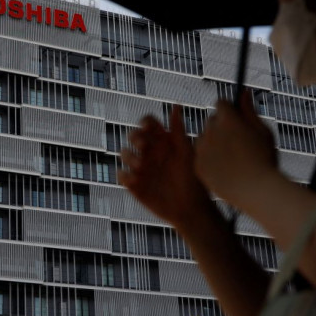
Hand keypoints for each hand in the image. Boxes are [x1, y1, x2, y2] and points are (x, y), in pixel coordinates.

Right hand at [120, 105, 213, 229]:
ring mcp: (141, 168)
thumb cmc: (193, 180)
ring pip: (124, 153)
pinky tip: (134, 180)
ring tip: (141, 166)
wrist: (190, 209)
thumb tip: (176, 105)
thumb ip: (179, 131)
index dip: (145, 122)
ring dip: (129, 156)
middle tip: (144, 146)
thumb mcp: (186, 153)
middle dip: (135, 138)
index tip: (148, 128)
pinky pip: (121, 175)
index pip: (148, 123)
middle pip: (133, 135)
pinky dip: (124, 175)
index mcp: (163, 141)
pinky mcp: (134, 184)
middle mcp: (150, 152)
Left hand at [194, 90, 278, 207]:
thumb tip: (244, 92)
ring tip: (232, 160)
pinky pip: (200, 157)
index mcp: (228, 118)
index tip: (236, 120)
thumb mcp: (263, 132)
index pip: (221, 103)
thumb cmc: (264, 160)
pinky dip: (209, 160)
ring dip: (213, 143)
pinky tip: (224, 170)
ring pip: (204, 139)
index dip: (230, 111)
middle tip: (237, 143)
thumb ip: (250, 111)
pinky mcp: (197, 165)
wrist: (256, 191)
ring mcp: (202, 148)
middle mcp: (211, 130)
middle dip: (222, 127)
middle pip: (212, 121)